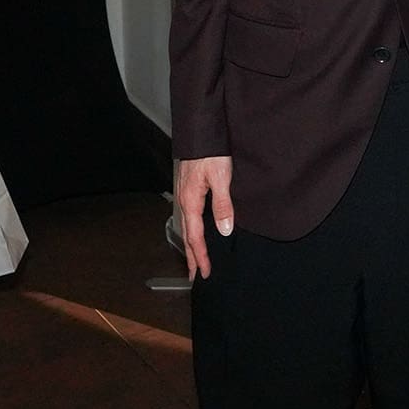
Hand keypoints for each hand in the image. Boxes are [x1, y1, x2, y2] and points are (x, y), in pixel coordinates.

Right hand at [175, 155, 233, 279]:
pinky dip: (192, 230)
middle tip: (195, 275)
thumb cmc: (211, 152)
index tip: (205, 272)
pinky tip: (196, 230)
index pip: (195, 237)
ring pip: (187, 226)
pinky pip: (189, 216)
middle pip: (187, 235)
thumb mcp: (221, 178)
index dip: (201, 256)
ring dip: (191, 245)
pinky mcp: (188, 188)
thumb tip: (224, 230)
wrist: (202, 132)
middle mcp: (184, 200)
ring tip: (195, 259)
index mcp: (191, 201)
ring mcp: (185, 194)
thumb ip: (222, 205)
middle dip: (192, 256)